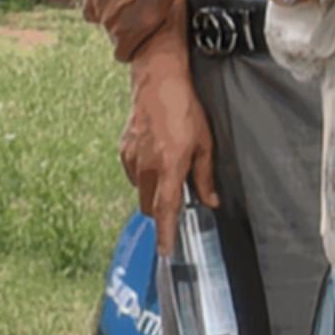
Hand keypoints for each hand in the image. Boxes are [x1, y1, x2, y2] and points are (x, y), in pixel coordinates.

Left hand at [81, 0, 182, 57]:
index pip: (90, 14)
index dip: (104, 15)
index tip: (117, 15)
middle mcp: (99, 10)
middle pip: (105, 25)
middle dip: (118, 24)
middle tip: (136, 20)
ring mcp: (111, 25)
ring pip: (114, 39)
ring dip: (126, 36)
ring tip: (143, 31)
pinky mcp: (124, 37)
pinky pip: (121, 53)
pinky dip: (128, 53)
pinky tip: (135, 51)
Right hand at [120, 44, 215, 223]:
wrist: (158, 83)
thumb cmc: (185, 110)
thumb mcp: (205, 144)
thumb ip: (205, 176)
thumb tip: (210, 201)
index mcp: (170, 166)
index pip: (165, 209)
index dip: (165, 232)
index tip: (165, 250)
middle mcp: (147, 167)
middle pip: (149, 206)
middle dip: (160, 210)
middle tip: (176, 198)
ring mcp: (132, 159)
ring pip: (139, 191)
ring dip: (152, 191)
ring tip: (168, 170)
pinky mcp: (123, 150)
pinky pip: (133, 174)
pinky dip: (143, 175)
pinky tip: (156, 158)